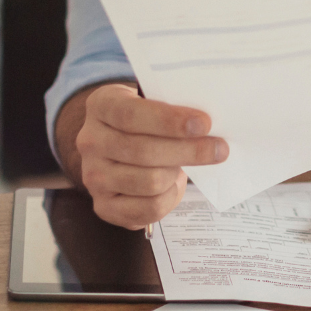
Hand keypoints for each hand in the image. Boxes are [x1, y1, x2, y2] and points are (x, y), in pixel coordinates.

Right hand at [73, 83, 228, 228]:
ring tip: (186, 165)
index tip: (204, 123)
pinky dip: (170, 197)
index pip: (131, 114)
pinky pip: (148, 209)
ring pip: (149, 181)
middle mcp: (90, 141)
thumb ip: (172, 106)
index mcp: (101, 106)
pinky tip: (173, 185)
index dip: (169, 121)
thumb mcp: (151, 101)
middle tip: (219, 148)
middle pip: (143, 151)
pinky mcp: (103, 206)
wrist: (118, 145)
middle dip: (189, 151)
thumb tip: (207, 125)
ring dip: (177, 173)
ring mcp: (93, 176)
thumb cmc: (145, 120)